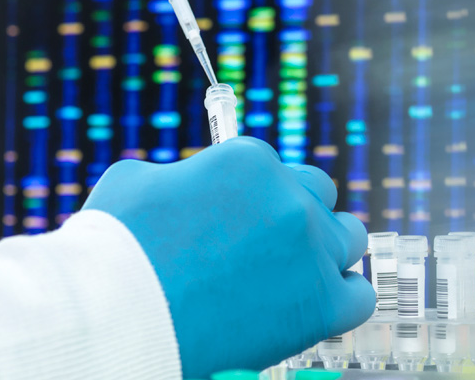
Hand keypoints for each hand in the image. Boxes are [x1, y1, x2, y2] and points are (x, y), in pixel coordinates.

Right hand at [84, 138, 374, 377]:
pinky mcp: (320, 305)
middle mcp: (289, 197)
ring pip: (348, 238)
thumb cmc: (116, 249)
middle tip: (262, 243)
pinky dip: (339, 298)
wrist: (120, 315)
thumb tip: (191, 188)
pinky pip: (359, 296)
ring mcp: (311, 250)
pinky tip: (311, 304)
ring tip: (288, 275)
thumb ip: (180, 177)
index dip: (250, 195)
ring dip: (323, 250)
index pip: (271, 168)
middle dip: (293, 213)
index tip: (236, 217)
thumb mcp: (138, 182)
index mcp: (249, 159)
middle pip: (317, 193)